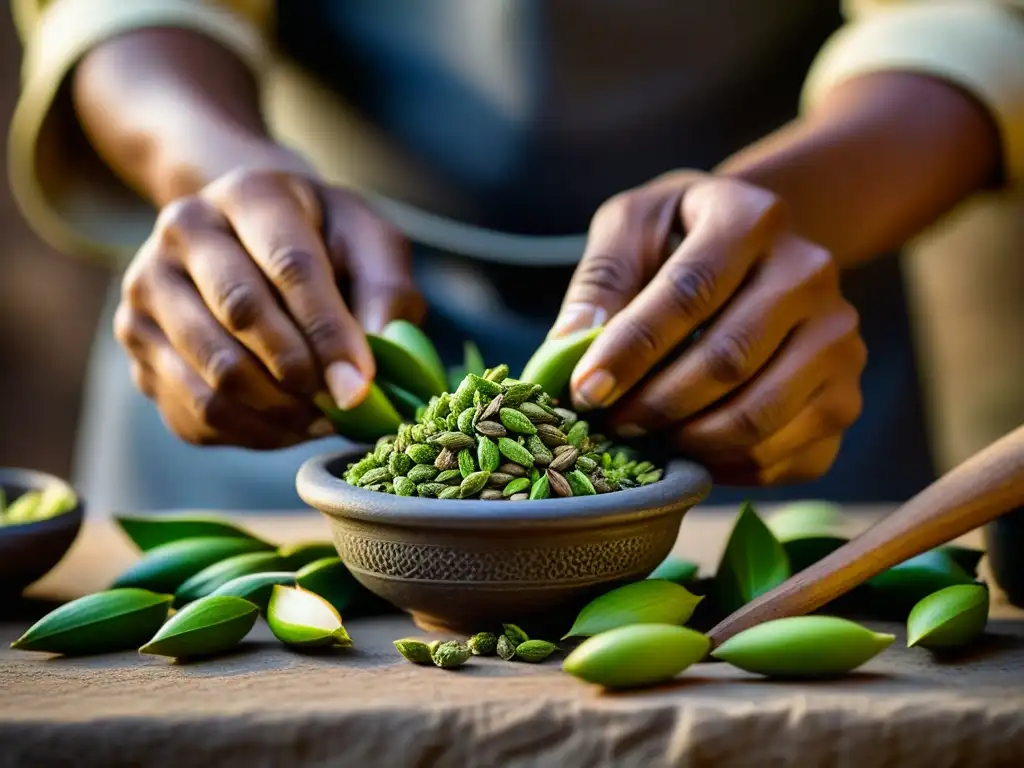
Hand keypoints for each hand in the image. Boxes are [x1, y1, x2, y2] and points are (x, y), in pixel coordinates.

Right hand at [115, 167, 423, 448]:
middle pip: (241, 314)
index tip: (360, 385)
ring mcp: (148, 285)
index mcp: (250, 194)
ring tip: (320, 418)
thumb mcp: (369, 244)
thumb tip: (375, 366)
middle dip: (300, 372)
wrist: (249, 233)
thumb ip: (386, 294)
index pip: (290, 266)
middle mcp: (184, 230)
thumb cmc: (324, 242)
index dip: (329, 332)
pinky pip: (193, 408)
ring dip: (276, 411)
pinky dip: (249, 432)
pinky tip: (286, 423)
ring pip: (212, 372)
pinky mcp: (135, 339)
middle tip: (341, 404)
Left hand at [552, 172, 866, 484]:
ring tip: (645, 440)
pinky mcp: (847, 397)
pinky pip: (789, 458)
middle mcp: (811, 273)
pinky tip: (690, 452)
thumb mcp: (633, 227)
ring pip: (762, 415)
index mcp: (751, 217)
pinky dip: (731, 469)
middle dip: (657, 404)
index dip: (632, 349)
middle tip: (610, 424)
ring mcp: (839, 339)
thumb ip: (602, 278)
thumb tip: (569, 348)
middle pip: (729, 360)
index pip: (689, 292)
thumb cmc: (680, 238)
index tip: (585, 391)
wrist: (759, 251)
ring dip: (691, 442)